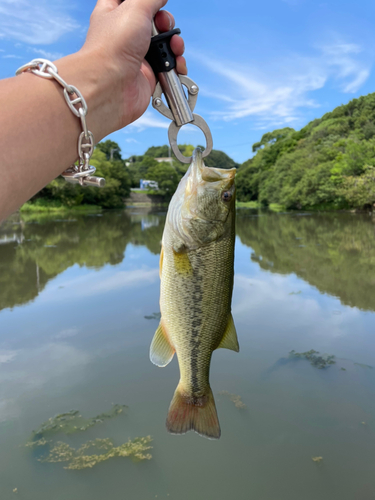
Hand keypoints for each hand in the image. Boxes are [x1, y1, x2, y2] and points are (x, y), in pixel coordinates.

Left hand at [81, 0, 186, 134]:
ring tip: (174, 47)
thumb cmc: (113, 46)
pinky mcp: (148, 75)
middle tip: (164, 25)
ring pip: (163, 44)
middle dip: (165, 22)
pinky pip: (167, 67)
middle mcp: (125, 35)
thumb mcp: (135, 7)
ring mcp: (137, 56)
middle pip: (153, 21)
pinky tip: (176, 64)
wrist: (111, 86)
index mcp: (114, 13)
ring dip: (174, 44)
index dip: (143, 0)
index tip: (155, 2)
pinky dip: (175, 65)